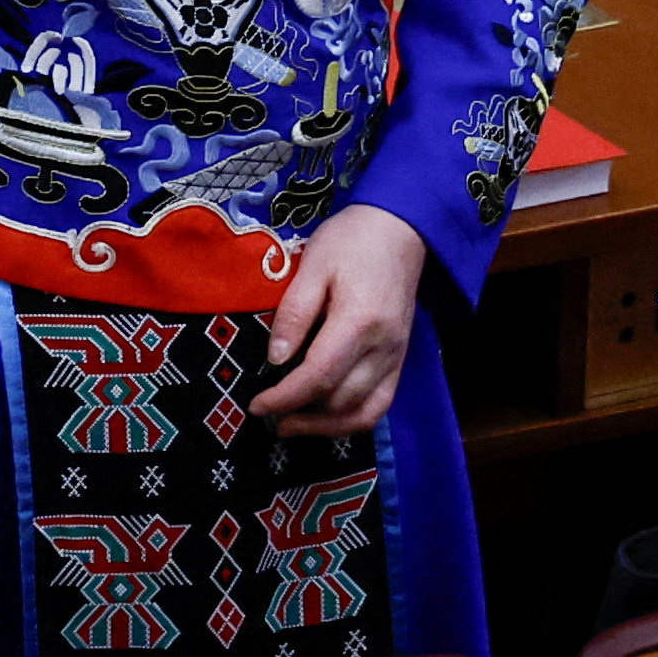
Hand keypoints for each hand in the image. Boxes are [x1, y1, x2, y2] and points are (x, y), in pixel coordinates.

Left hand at [253, 204, 425, 437]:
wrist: (401, 229)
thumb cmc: (351, 241)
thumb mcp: (313, 266)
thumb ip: (294, 314)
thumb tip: (276, 359)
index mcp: (359, 322)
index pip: (319, 376)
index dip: (285, 398)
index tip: (257, 405)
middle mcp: (384, 347)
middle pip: (341, 400)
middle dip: (300, 416)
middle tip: (267, 415)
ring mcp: (397, 356)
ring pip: (365, 411)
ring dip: (326, 427)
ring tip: (291, 426)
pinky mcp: (401, 359)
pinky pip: (382, 403)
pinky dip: (353, 419)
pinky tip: (326, 418)